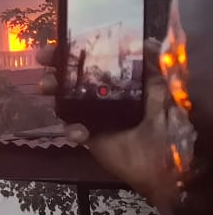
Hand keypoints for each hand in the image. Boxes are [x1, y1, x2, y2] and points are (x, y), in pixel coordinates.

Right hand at [37, 40, 179, 214]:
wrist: (169, 171)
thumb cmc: (172, 130)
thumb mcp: (170, 94)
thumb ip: (160, 70)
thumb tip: (148, 42)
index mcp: (124, 82)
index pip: (96, 60)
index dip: (76, 50)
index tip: (59, 44)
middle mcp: (106, 95)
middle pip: (74, 76)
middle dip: (55, 66)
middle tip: (43, 61)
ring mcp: (96, 115)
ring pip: (66, 98)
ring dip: (53, 91)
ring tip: (46, 88)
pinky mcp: (91, 136)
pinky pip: (72, 129)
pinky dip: (71, 129)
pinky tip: (78, 132)